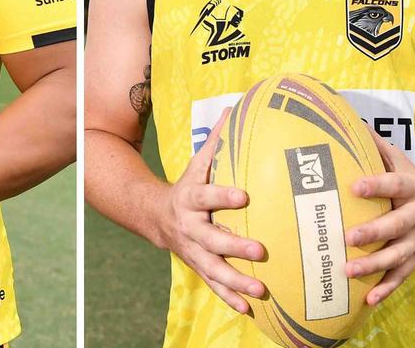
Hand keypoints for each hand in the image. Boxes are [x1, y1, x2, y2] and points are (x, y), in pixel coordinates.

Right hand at [158, 108, 265, 312]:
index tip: (244, 195)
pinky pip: (213, 285)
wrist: (153, 215)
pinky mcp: (197, 266)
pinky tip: (249, 308)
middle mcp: (189, 227)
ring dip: (236, 280)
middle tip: (260, 250)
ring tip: (261, 289)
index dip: (222, 195)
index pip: (205, 195)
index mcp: (189, 199)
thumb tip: (234, 108)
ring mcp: (192, 250)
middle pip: (211, 238)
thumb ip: (217, 142)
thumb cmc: (187, 187)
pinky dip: (229, 297)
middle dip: (234, 246)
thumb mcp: (196, 165)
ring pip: (212, 268)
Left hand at [345, 128, 414, 304]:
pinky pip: (401, 276)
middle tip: (347, 237)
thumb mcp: (400, 161)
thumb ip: (374, 145)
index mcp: (412, 189)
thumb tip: (347, 120)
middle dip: (373, 232)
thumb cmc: (413, 182)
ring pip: (397, 256)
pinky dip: (386, 288)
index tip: (354, 186)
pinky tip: (368, 299)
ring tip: (347, 270)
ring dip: (373, 265)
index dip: (376, 185)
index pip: (393, 185)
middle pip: (396, 226)